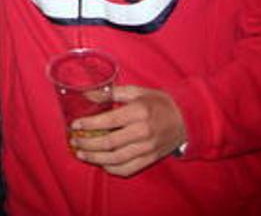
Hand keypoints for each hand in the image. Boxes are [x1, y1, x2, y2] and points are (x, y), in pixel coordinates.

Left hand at [71, 85, 186, 176]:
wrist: (186, 119)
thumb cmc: (158, 102)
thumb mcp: (136, 92)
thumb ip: (111, 93)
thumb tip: (87, 94)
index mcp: (138, 112)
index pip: (108, 121)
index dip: (89, 124)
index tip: (74, 125)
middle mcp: (143, 132)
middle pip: (109, 143)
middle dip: (88, 143)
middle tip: (74, 140)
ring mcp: (148, 148)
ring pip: (117, 158)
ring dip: (95, 158)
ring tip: (81, 153)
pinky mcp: (151, 159)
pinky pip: (129, 168)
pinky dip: (113, 168)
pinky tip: (101, 163)